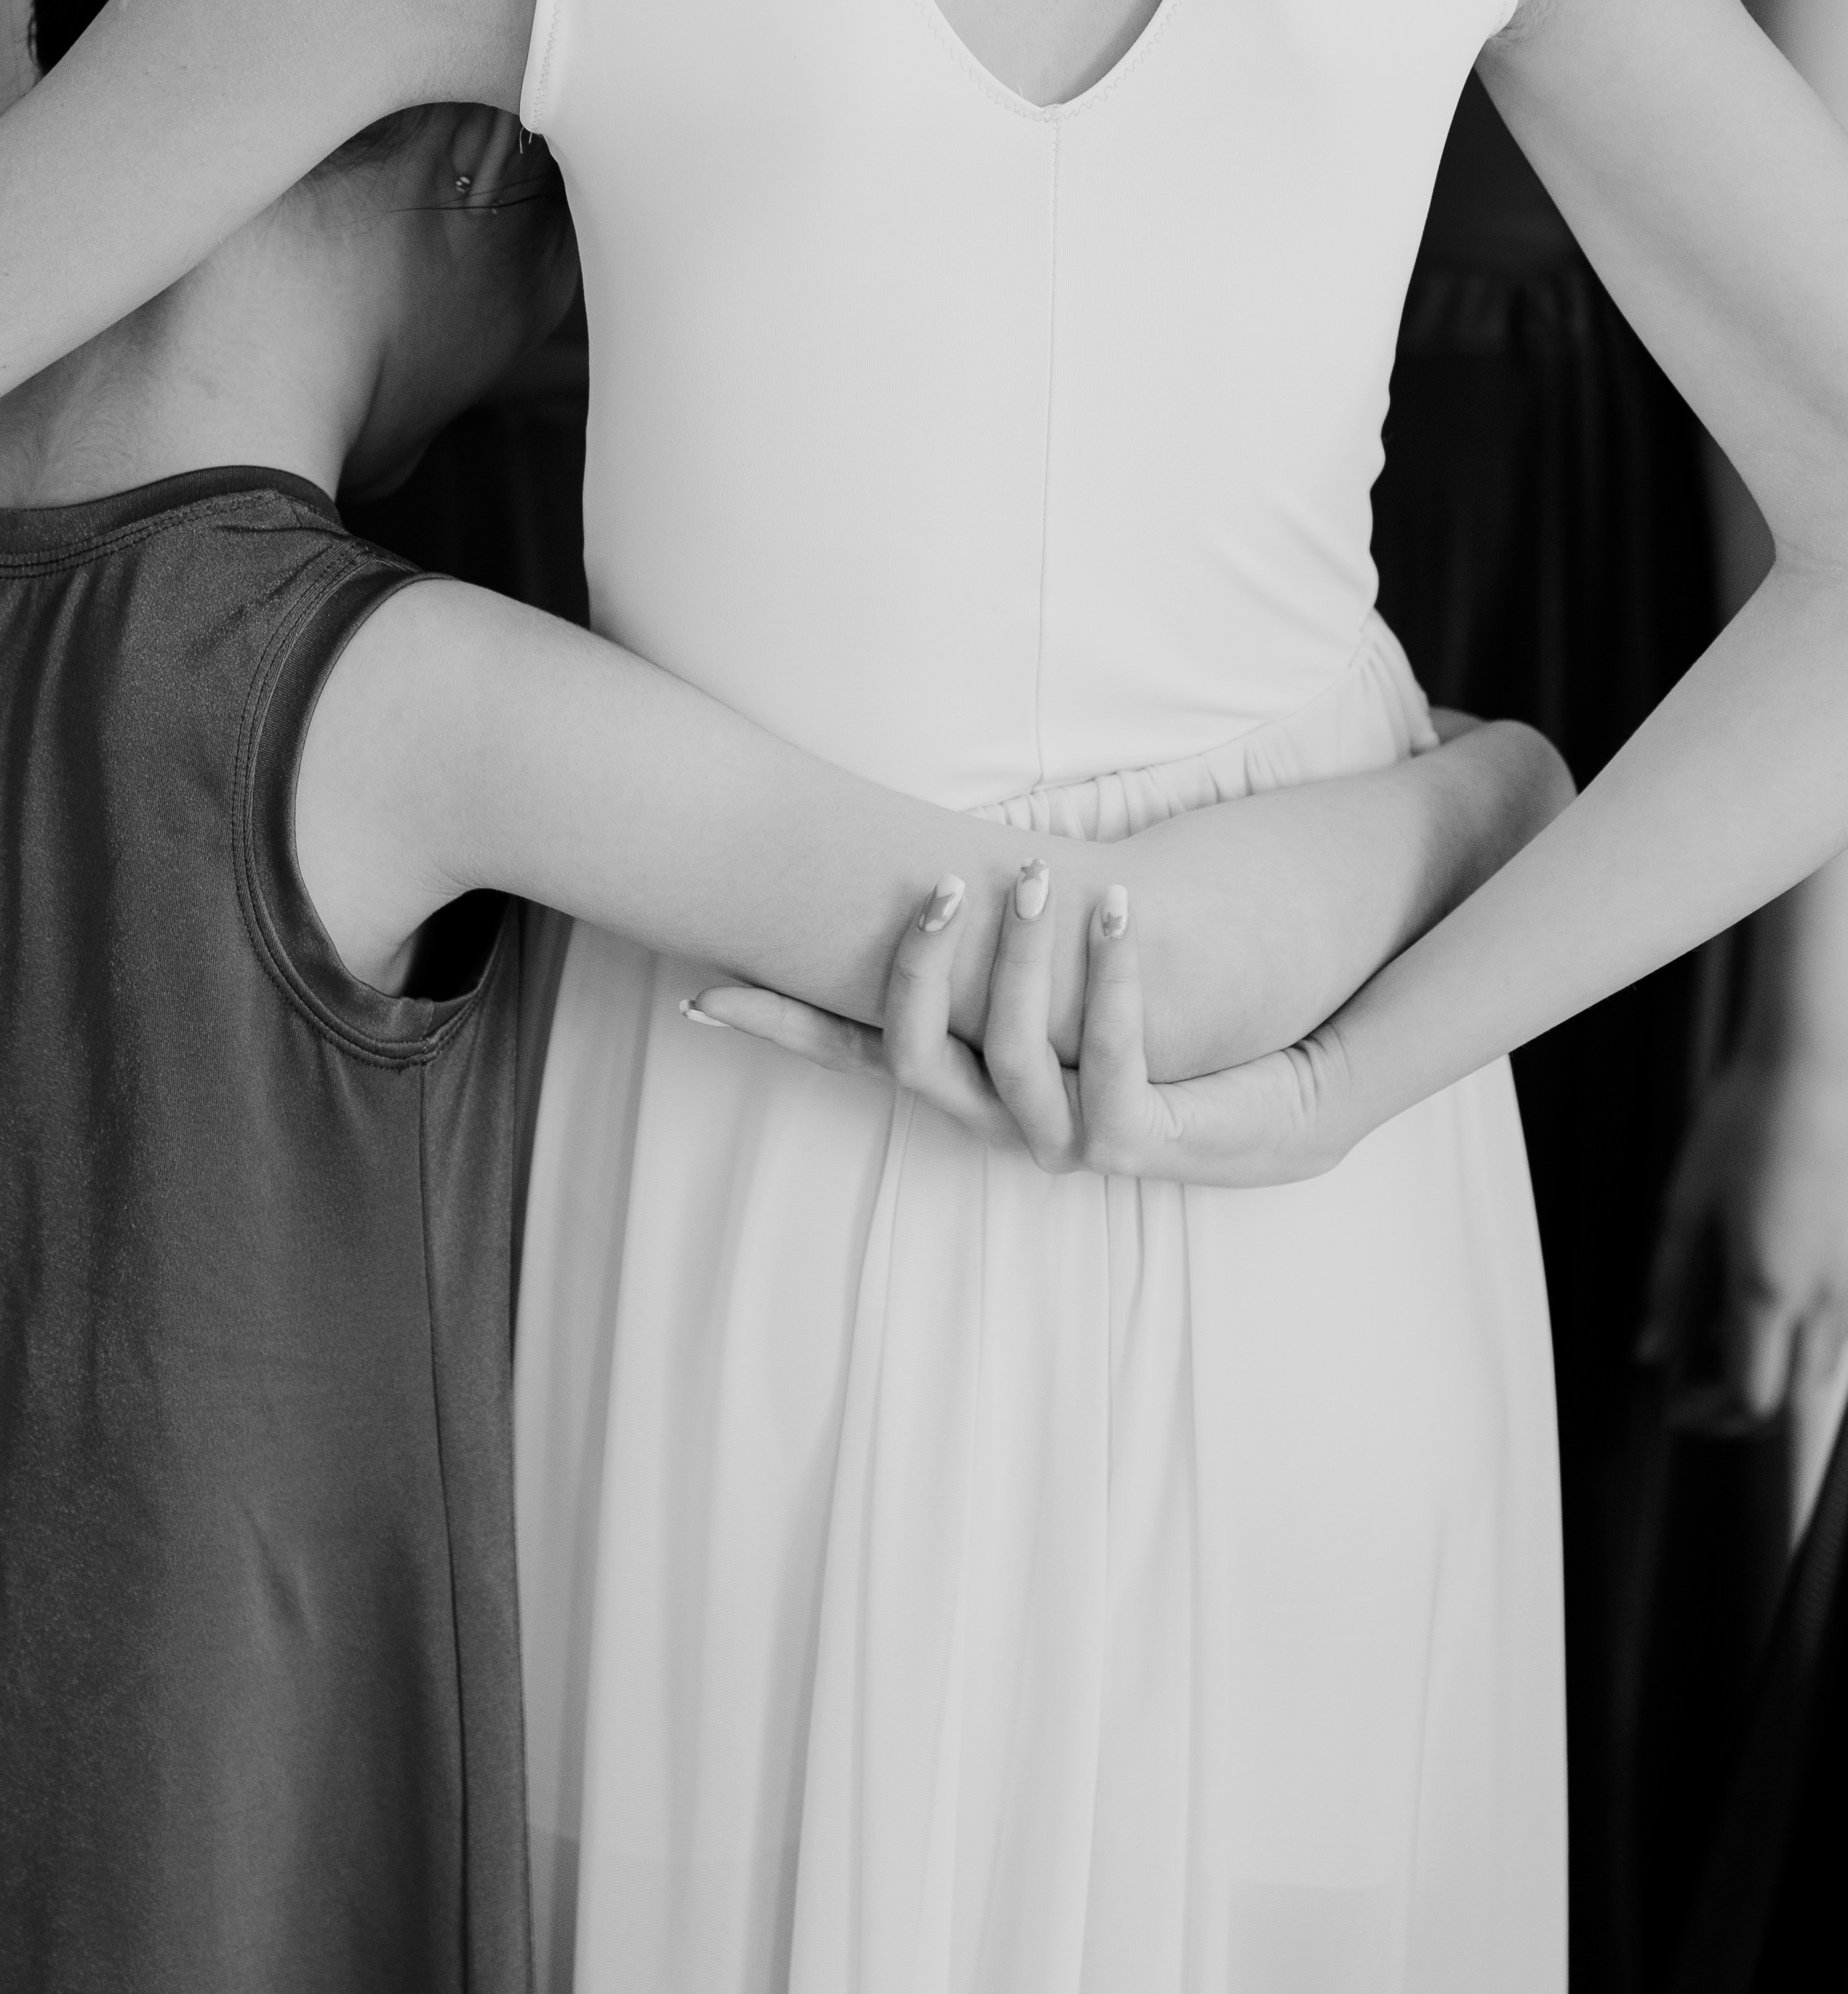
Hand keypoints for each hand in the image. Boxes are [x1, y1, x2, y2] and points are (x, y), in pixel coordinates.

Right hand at [691, 864, 1354, 1184]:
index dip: (783, 1028)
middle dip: (918, 966)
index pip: (854, 1055)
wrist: (1286, 1083)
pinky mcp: (1140, 1144)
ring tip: (1032, 877)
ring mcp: (1067, 1142)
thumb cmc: (1153, 1011)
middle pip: (911, 1058)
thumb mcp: (1052, 967)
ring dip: (1017, 959)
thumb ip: (981, 934)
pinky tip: (1118, 912)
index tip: (708, 990)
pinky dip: (1107, 981)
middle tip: (942, 883)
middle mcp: (1002, 1121)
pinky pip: (1108, 1062)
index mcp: (970, 1079)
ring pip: (1006, 1056)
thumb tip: (913, 849)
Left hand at [1642, 1046, 1847, 1433]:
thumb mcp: (1686, 1204)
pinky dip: (1807, 1345)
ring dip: (1777, 1379)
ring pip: (1824, 1374)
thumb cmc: (1748, 1124)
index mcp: (1768, 1285)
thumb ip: (1669, 1287)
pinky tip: (1774, 1305)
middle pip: (1792, 1401)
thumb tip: (1653, 1348)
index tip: (1676, 1406)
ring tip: (1726, 1341)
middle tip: (1696, 1388)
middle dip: (1740, 1412)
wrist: (1819, 1071)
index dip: (1708, 1415)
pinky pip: (1844, 1336)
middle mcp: (1826, 1297)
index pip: (1748, 1396)